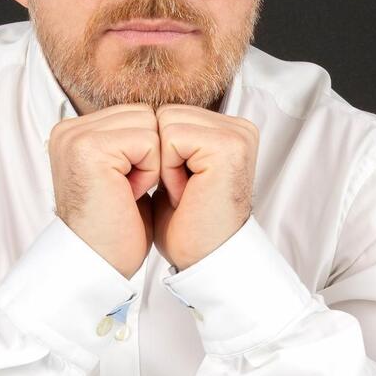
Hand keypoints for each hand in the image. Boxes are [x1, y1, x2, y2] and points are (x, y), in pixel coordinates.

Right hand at [48, 103, 160, 277]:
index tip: (125, 187)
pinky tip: (129, 195)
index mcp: (73, 132)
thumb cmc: (116, 227)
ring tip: (127, 192)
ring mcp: (76, 137)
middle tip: (127, 191)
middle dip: (149, 154)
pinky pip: (149, 141)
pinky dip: (150, 171)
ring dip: (151, 163)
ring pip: (149, 124)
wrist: (101, 264)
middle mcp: (68, 130)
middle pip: (143, 114)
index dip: (145, 152)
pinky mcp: (90, 148)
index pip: (135, 114)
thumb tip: (160, 115)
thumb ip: (130, 140)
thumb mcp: (122, 173)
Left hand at [151, 104, 258, 270]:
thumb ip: (167, 139)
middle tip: (182, 191)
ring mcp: (237, 134)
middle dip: (161, 155)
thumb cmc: (186, 224)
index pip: (169, 114)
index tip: (180, 186)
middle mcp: (239, 127)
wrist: (202, 261)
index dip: (160, 153)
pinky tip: (186, 193)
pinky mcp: (228, 146)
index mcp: (228, 130)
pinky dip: (168, 169)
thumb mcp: (174, 170)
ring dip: (164, 163)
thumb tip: (136, 115)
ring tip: (185, 192)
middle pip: (165, 113)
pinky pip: (170, 137)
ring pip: (165, 122)